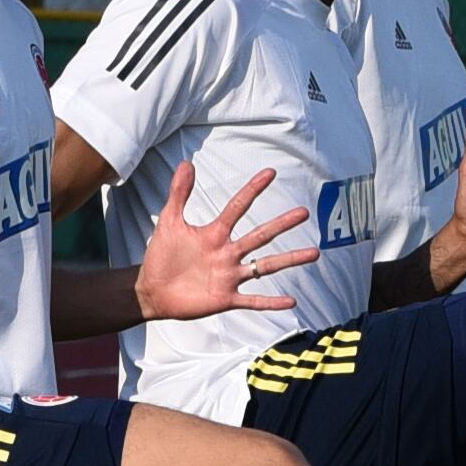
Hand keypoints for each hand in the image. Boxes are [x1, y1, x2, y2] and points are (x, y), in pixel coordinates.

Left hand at [135, 176, 316, 323]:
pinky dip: (270, 302)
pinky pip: (252, 301)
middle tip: (303, 212)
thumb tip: (187, 163)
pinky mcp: (225, 299)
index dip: (253, 190)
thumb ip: (179, 193)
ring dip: (289, 260)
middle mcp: (227, 254)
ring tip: (314, 253)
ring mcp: (229, 276)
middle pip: (260, 235)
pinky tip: (291, 301)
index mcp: (215, 234)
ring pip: (264, 267)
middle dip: (281, 224)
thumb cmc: (161, 256)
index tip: (271, 173)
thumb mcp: (170, 222)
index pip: (237, 207)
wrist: (152, 290)